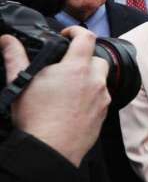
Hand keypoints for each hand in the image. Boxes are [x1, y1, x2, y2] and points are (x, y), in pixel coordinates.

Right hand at [0, 27, 109, 166]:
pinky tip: (75, 103)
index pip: (87, 37)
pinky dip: (92, 95)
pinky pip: (102, 98)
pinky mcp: (104, 114)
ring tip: (69, 85)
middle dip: (84, 57)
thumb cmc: (37, 119)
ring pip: (101, 79)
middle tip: (66, 64)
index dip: (76, 31)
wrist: (51, 150)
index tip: (67, 34)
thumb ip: (15, 57)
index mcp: (76, 68)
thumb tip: (7, 41)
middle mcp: (94, 81)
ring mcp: (102, 99)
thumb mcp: (21, 83)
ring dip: (89, 77)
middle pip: (97, 58)